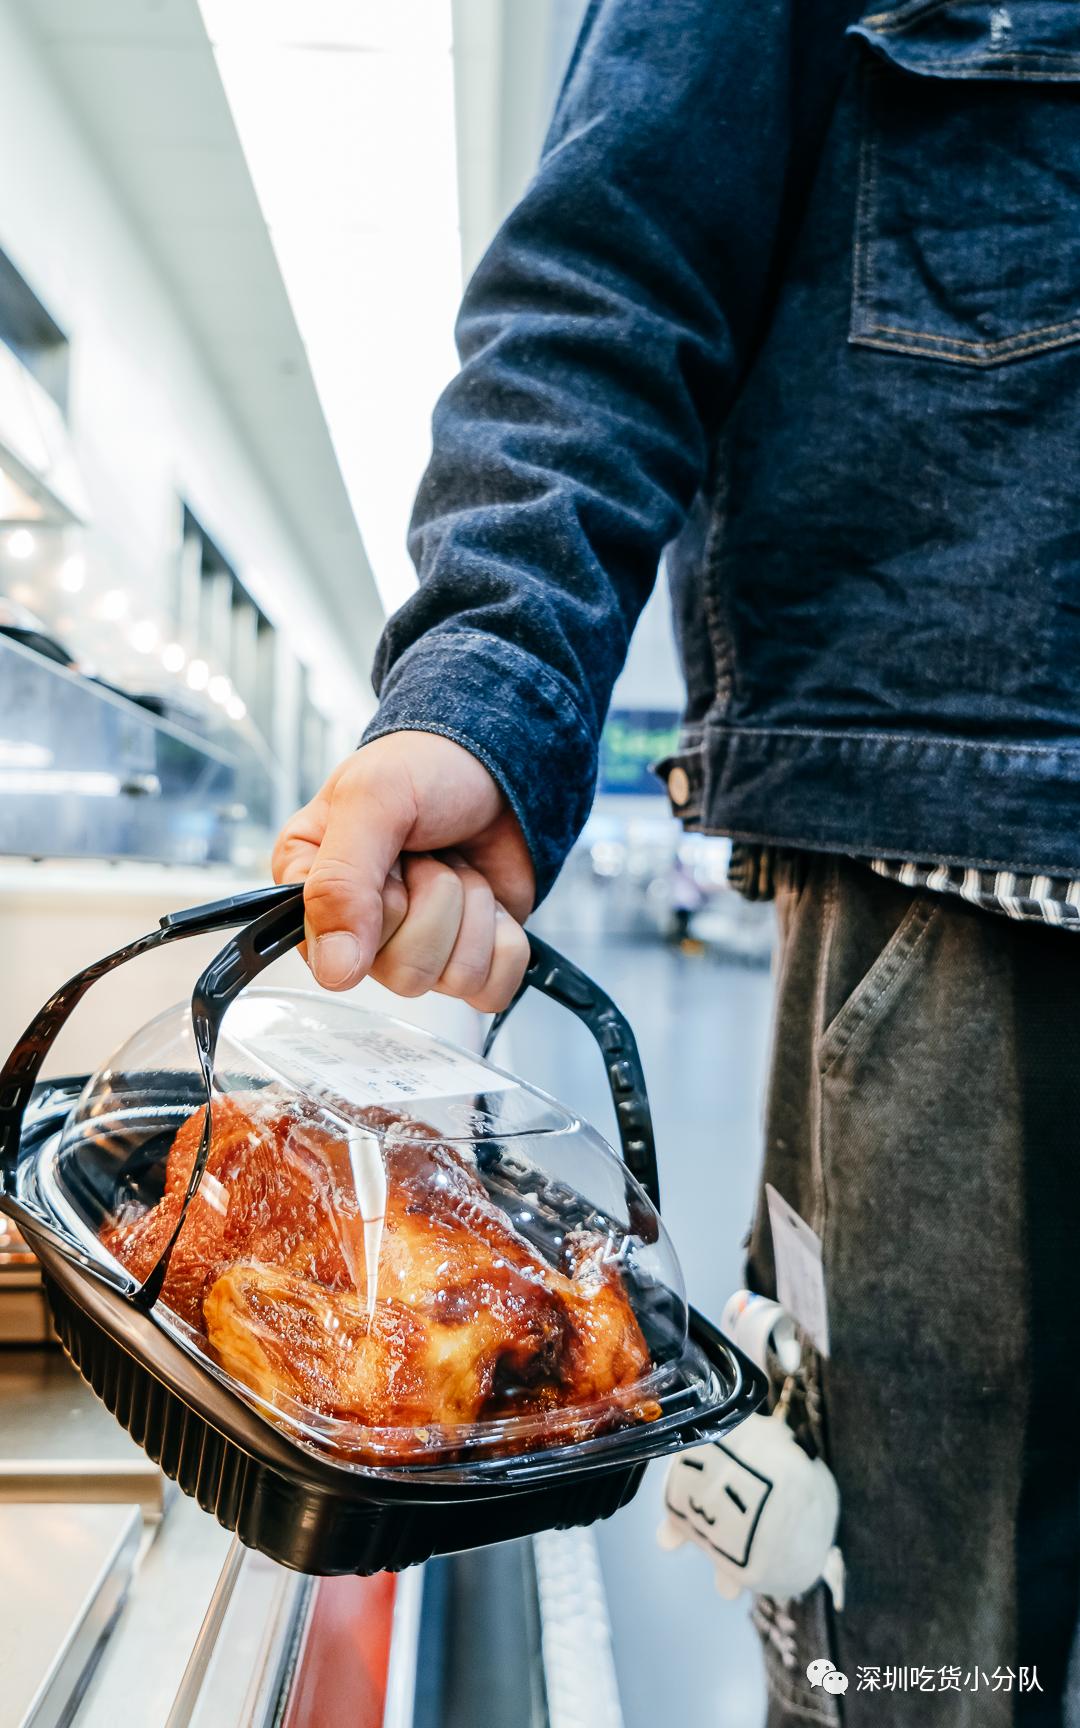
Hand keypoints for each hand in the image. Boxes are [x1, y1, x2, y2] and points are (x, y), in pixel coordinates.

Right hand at [272, 732, 533, 1009]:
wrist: (498, 759)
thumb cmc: (425, 767)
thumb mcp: (372, 800)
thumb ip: (340, 882)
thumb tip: (334, 972)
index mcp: (313, 891)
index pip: (336, 953)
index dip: (381, 904)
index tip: (392, 860)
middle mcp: (360, 931)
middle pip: (405, 973)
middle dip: (436, 901)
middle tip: (430, 856)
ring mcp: (418, 948)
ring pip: (452, 979)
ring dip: (472, 912)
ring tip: (457, 867)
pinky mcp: (469, 958)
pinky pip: (494, 988)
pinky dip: (505, 937)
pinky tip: (489, 898)